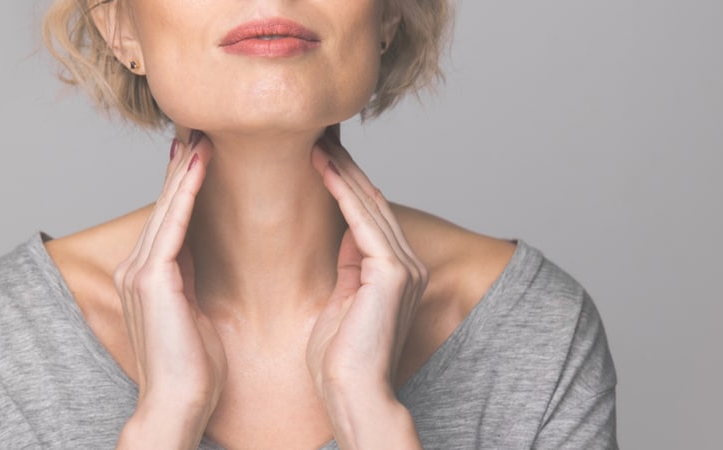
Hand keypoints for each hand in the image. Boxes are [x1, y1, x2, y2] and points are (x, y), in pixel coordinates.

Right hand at [113, 132, 225, 447]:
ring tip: (200, 135)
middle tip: (197, 128)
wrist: (178, 404)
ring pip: (167, 208)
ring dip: (184, 169)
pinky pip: (174, 224)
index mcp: (148, 277)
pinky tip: (199, 164)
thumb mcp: (194, 312)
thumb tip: (200, 256)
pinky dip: (187, 192)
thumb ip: (190, 279)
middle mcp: (137, 269)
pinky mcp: (151, 279)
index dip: (182, 185)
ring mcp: (139, 272)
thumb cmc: (193, 369)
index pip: (169, 220)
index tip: (198, 154)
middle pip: (164, 206)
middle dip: (180, 167)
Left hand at [306, 127, 427, 436]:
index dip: (343, 181)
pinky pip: (362, 220)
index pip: (367, 214)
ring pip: (367, 203)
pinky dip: (341, 189)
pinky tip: (322, 164)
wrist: (351, 394)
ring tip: (317, 138)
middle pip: (370, 200)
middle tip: (318, 132)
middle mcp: (406, 264)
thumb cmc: (339, 360)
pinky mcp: (392, 273)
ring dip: (341, 168)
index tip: (319, 153)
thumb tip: (342, 234)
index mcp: (394, 272)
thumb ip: (348, 266)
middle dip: (343, 165)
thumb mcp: (341, 301)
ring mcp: (403, 267)